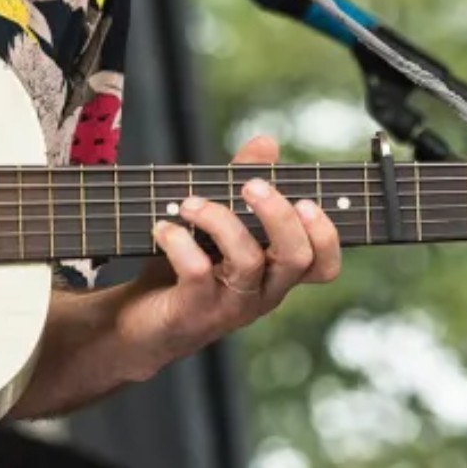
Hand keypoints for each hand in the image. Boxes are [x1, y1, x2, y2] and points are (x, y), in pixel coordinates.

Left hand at [116, 135, 340, 371]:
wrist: (140, 323)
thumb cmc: (185, 269)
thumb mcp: (217, 222)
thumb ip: (243, 183)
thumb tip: (267, 143)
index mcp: (274, 271)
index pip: (323, 264)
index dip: (326, 235)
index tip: (305, 201)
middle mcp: (261, 291)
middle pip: (296, 257)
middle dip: (278, 215)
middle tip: (251, 185)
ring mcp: (230, 306)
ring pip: (249, 262)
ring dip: (220, 220)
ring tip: (190, 203)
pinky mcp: (194, 312)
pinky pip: (197, 274)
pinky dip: (179, 242)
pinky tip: (162, 228)